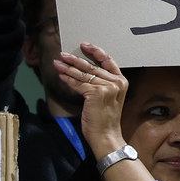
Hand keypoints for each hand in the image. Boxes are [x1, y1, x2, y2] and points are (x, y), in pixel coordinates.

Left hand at [53, 42, 128, 157]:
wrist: (106, 135)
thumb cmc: (105, 118)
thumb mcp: (109, 97)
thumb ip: (102, 84)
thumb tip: (84, 71)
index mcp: (122, 81)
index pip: (108, 60)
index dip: (96, 51)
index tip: (84, 45)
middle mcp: (116, 82)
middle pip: (93, 67)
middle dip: (76, 59)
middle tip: (64, 54)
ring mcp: (107, 87)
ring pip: (84, 75)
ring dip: (68, 68)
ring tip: (58, 63)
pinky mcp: (96, 94)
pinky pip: (79, 84)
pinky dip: (68, 79)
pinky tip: (61, 75)